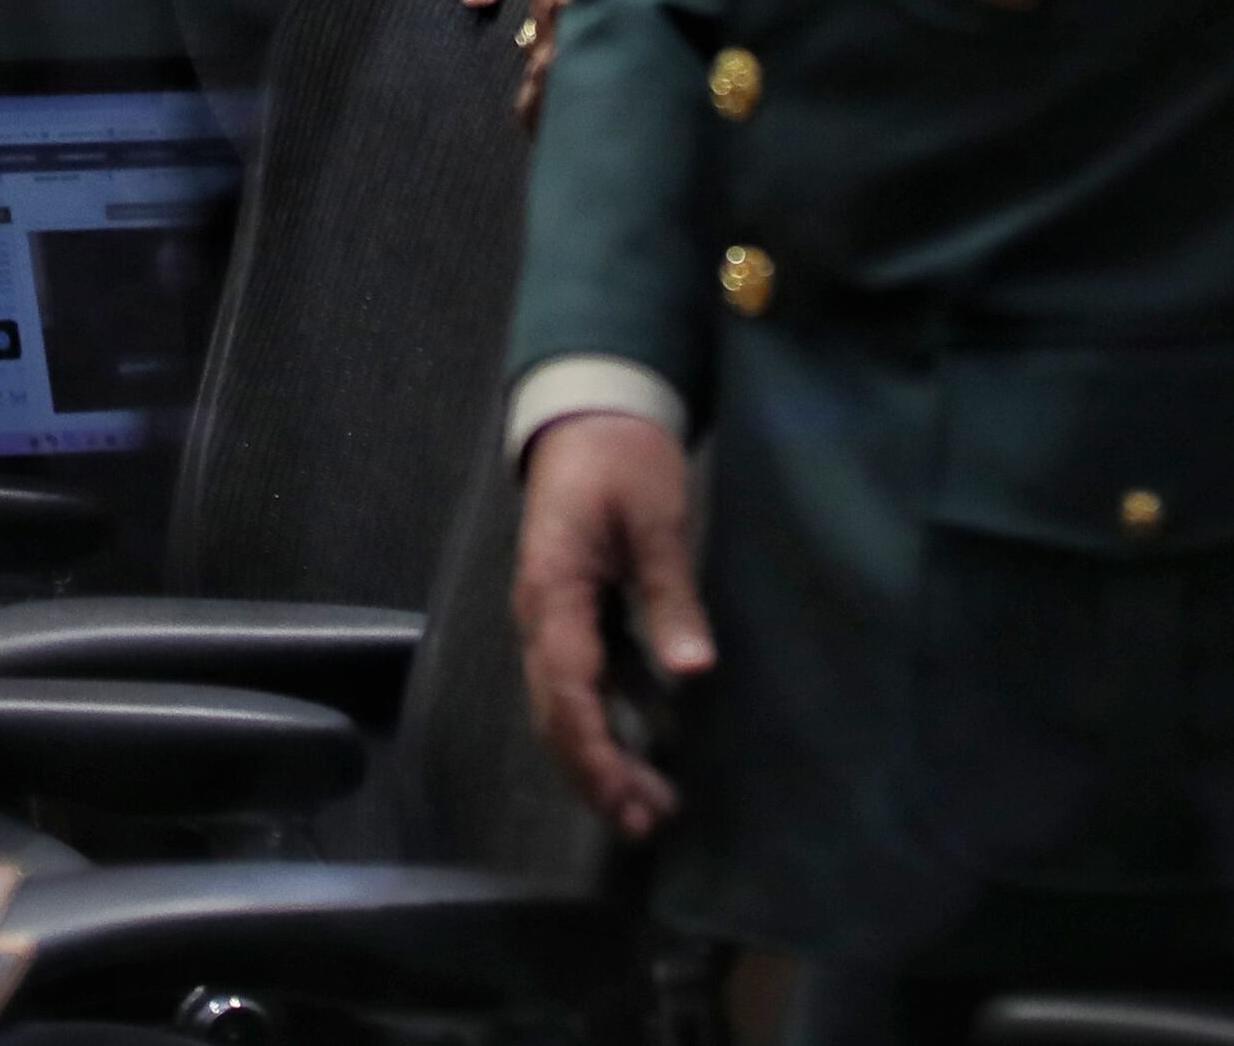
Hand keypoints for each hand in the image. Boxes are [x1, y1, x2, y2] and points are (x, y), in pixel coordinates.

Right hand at [513, 411, 710, 839]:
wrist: (589, 411)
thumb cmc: (622, 456)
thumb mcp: (656, 517)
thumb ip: (670, 592)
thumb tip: (694, 670)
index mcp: (553, 588)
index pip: (566, 687)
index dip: (594, 748)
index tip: (629, 795)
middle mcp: (539, 613)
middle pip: (555, 711)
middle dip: (594, 773)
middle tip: (645, 822)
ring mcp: (550, 615)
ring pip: (562, 704)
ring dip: (599, 757)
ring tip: (647, 805)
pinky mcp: (571, 613)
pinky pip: (581, 683)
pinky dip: (606, 723)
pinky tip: (647, 749)